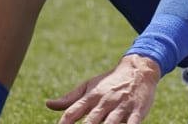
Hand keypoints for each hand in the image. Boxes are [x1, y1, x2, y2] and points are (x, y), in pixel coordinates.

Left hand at [46, 55, 161, 123]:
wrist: (139, 69)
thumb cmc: (110, 82)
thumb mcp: (90, 86)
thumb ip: (69, 99)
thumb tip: (48, 104)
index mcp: (92, 96)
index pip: (73, 112)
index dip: (65, 123)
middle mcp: (105, 101)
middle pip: (91, 121)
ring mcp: (121, 106)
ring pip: (111, 123)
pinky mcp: (137, 111)